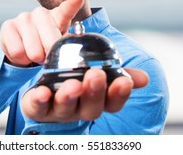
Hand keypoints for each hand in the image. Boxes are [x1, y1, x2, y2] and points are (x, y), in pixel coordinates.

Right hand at [0, 0, 84, 66]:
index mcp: (58, 16)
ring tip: (33, 52)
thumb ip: (64, 46)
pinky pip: (17, 52)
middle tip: (45, 55)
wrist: (22, 46)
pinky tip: (22, 51)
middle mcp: (41, 14)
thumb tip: (67, 55)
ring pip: (33, 51)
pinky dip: (21, 59)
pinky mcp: (8, 25)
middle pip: (50, 43)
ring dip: (34, 58)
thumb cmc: (44, 43)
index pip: (66, 10)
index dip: (73, 4)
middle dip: (48, 56)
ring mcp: (24, 17)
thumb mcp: (58, 43)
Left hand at [21, 67, 148, 121]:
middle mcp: (80, 109)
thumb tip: (144, 78)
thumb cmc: (76, 79)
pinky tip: (42, 91)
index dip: (119, 94)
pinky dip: (40, 100)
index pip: (113, 103)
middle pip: (90, 107)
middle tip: (96, 75)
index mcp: (97, 101)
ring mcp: (58, 110)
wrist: (46, 85)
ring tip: (73, 84)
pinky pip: (38, 107)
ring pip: (65, 107)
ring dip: (69, 96)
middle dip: (94, 92)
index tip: (124, 81)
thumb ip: (118, 73)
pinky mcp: (37, 108)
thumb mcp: (99, 73)